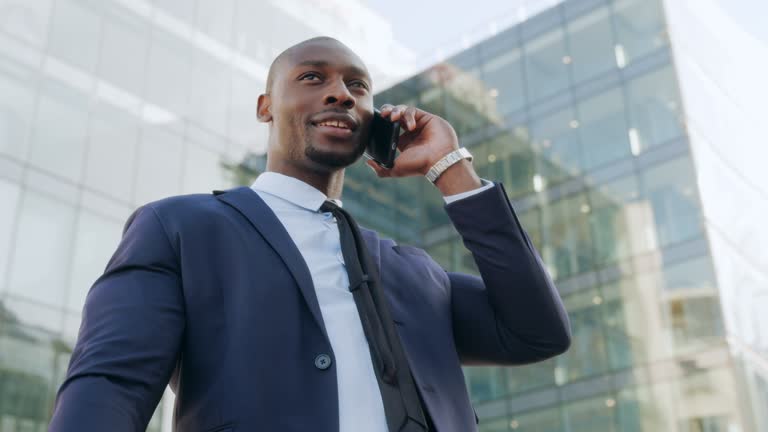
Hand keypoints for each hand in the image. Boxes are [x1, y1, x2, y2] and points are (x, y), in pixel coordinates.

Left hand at [366, 104, 481, 195]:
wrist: (438, 161)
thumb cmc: (418, 166)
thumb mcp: (396, 169)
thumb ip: (381, 169)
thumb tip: (368, 162)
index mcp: (402, 142)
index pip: (388, 127)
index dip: (381, 122)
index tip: (375, 122)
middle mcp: (410, 132)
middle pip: (394, 115)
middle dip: (387, 111)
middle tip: (382, 114)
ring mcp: (418, 123)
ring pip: (402, 109)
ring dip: (395, 111)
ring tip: (393, 117)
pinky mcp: (426, 117)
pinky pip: (412, 110)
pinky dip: (408, 115)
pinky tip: (411, 126)